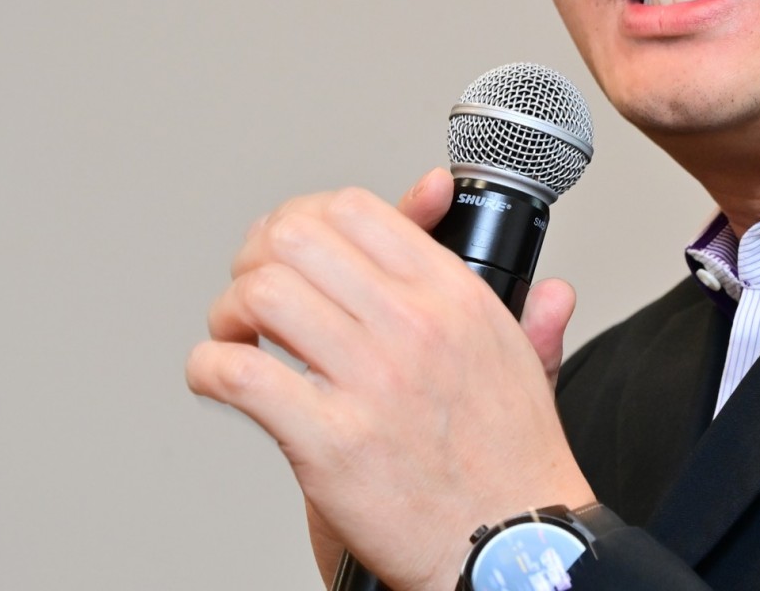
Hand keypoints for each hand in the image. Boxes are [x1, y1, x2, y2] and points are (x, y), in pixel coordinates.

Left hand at [186, 170, 592, 589]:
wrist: (507, 550)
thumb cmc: (510, 466)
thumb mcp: (527, 369)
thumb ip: (534, 318)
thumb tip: (551, 290)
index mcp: (455, 296)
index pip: (354, 209)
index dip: (304, 219)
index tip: (293, 250)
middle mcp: (413, 326)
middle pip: (296, 239)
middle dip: (255, 260)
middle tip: (254, 294)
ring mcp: (371, 381)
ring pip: (261, 294)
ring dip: (228, 312)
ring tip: (236, 338)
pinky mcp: (330, 442)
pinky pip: (240, 374)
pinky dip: (209, 368)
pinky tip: (219, 380)